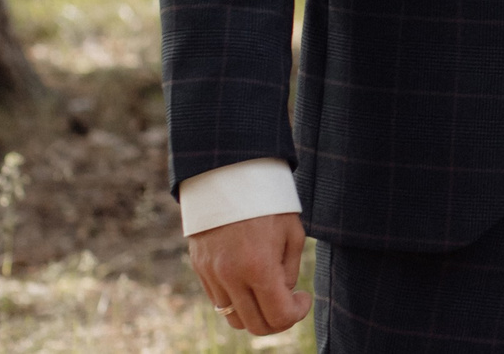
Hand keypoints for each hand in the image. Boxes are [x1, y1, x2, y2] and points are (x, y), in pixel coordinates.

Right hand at [188, 212, 309, 335]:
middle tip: (289, 302)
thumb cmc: (268, 202)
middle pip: (254, 325)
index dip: (297, 313)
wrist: (228, 177)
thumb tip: (283, 296)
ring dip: (254, 312)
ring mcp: (211, 275)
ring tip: (269, 291)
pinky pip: (218, 300)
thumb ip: (289, 271)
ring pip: (233, 318)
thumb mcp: (292, 233)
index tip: (303, 298)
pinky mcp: (199, 269)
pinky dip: (237, 300)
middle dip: (277, 321)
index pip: (278, 316)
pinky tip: (249, 280)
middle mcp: (231, 277)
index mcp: (258, 267)